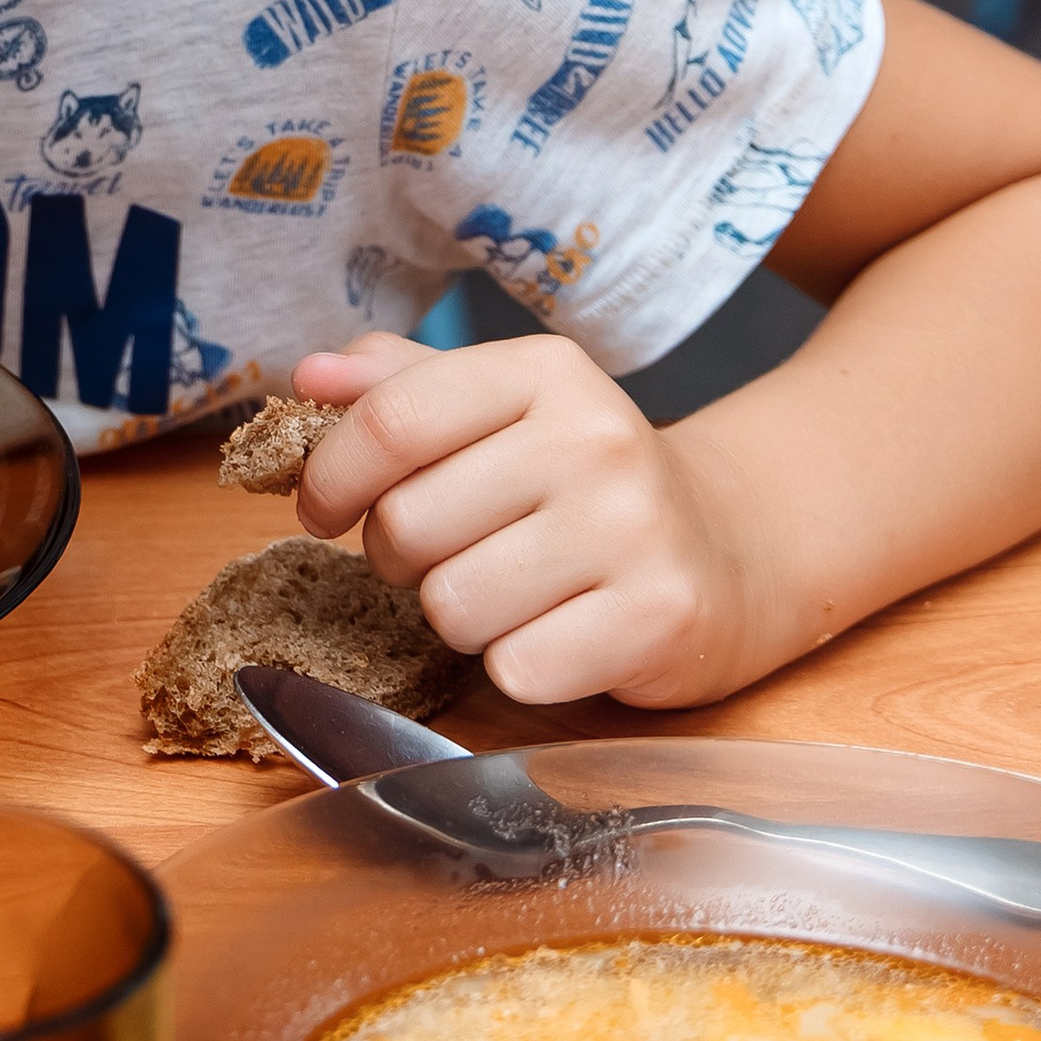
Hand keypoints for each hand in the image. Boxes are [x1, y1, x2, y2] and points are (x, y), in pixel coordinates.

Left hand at [291, 330, 752, 709]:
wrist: (731, 550)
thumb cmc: (582, 482)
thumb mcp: (502, 408)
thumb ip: (399, 385)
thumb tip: (309, 376)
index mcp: (545, 372)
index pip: (392, 420)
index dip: (329, 475)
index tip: (322, 507)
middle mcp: (596, 439)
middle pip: (407, 524)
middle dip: (401, 556)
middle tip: (452, 551)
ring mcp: (632, 530)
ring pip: (451, 606)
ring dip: (460, 616)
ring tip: (512, 591)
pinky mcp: (656, 616)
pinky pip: (514, 669)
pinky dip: (517, 665)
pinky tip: (558, 631)